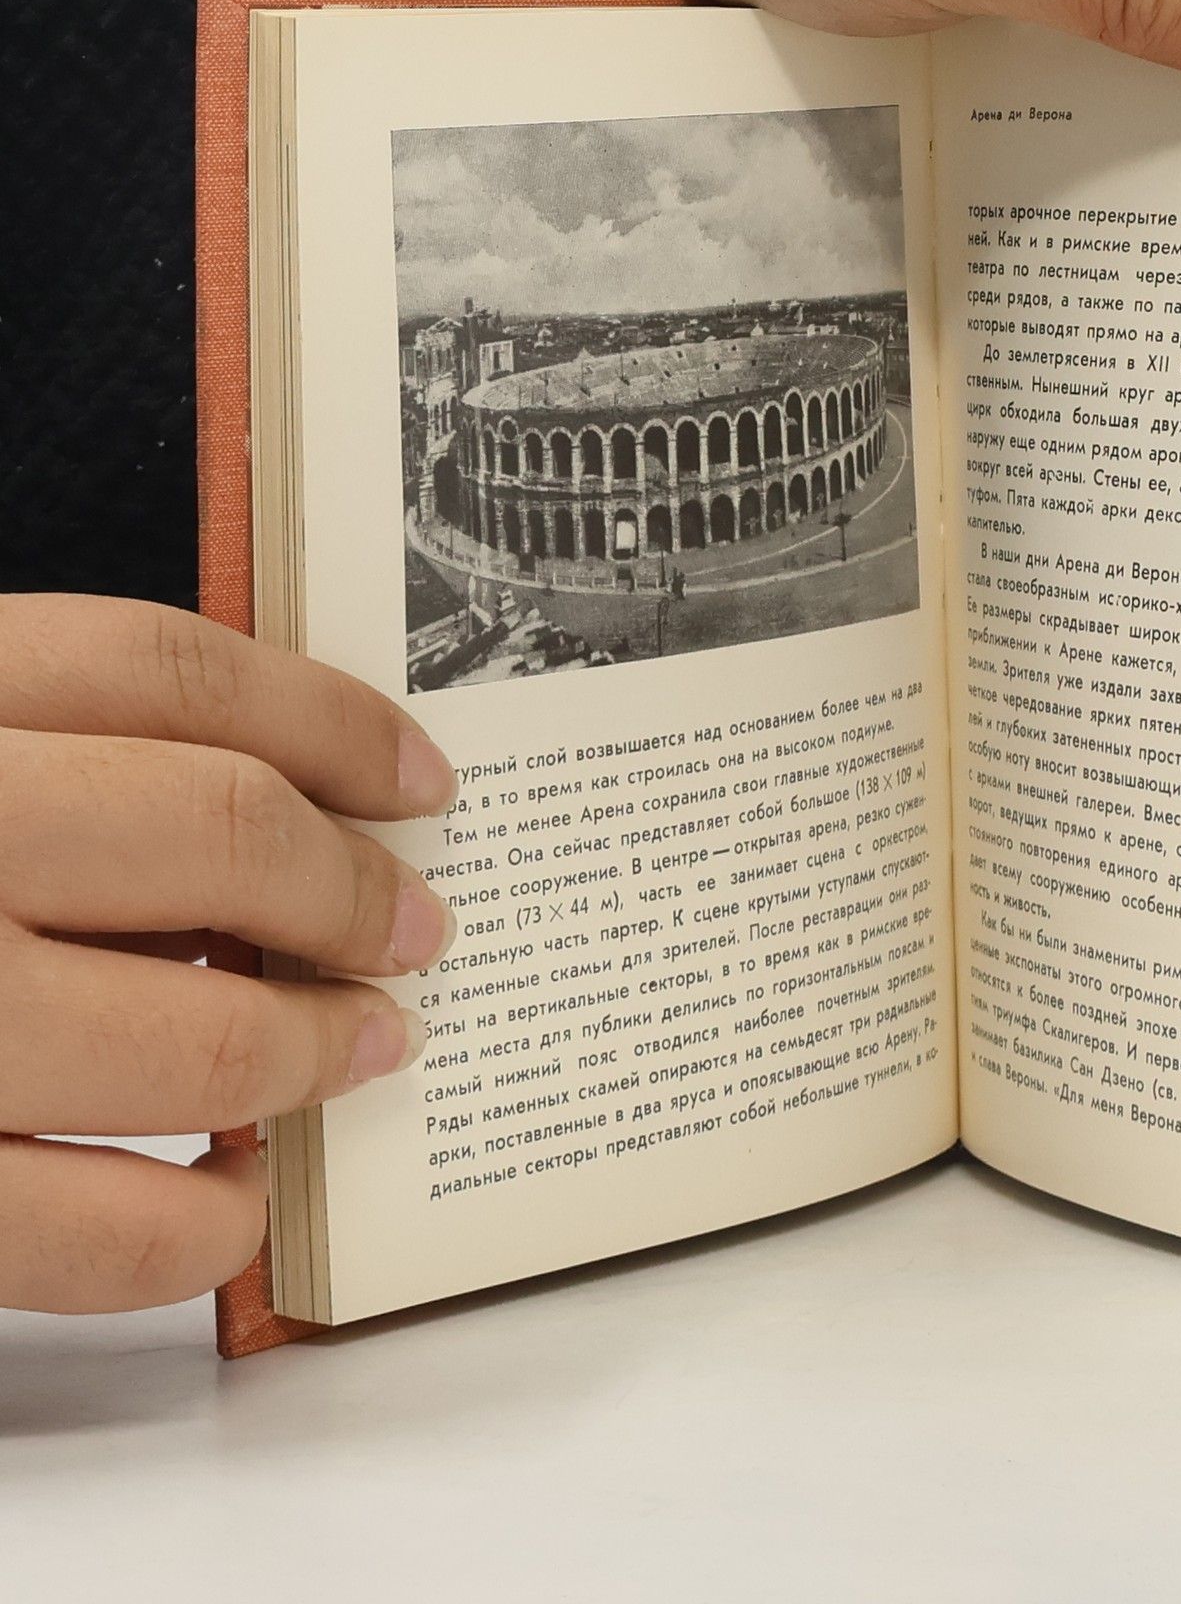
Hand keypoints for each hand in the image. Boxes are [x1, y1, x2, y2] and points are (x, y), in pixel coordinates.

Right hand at [0, 597, 457, 1312]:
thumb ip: (37, 753)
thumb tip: (278, 818)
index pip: (168, 667)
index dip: (331, 719)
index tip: (420, 781)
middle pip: (215, 834)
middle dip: (351, 893)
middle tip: (414, 931)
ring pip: (180, 1041)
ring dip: (304, 1052)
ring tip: (361, 1050)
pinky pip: (75, 1235)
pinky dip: (191, 1231)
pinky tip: (237, 1200)